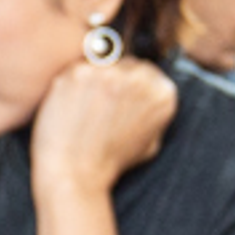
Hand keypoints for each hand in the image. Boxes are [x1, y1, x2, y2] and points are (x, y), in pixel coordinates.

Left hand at [28, 54, 176, 199]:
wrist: (76, 173)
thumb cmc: (111, 161)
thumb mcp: (151, 141)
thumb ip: (155, 112)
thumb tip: (150, 90)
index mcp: (164, 93)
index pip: (147, 71)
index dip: (129, 86)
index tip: (117, 100)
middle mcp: (140, 77)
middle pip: (125, 62)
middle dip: (112, 79)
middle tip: (98, 106)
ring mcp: (108, 72)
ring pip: (100, 62)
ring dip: (92, 79)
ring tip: (84, 109)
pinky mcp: (79, 71)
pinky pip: (76, 68)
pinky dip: (71, 84)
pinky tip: (70, 106)